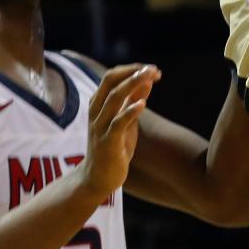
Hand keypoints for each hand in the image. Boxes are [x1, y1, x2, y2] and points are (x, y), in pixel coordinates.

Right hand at [78, 64, 160, 202]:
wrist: (98, 178)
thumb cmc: (113, 148)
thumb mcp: (126, 122)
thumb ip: (133, 101)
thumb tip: (148, 81)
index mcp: (98, 104)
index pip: (112, 77)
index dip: (132, 69)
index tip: (152, 69)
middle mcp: (96, 111)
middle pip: (110, 81)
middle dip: (132, 72)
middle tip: (152, 69)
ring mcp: (100, 126)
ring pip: (113, 99)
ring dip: (132, 85)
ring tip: (149, 77)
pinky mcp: (107, 142)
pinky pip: (117, 123)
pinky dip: (129, 112)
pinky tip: (143, 104)